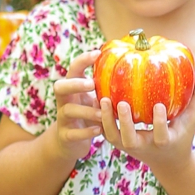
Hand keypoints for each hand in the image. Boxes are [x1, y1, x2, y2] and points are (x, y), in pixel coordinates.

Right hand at [51, 47, 104, 161]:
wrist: (70, 141)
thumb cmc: (88, 114)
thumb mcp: (95, 100)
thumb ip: (105, 89)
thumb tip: (134, 70)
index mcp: (72, 89)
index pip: (73, 70)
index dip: (82, 60)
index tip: (97, 53)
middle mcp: (64, 101)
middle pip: (60, 87)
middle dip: (75, 84)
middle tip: (92, 84)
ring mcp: (62, 119)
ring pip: (68, 111)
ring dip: (86, 111)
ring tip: (103, 114)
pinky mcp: (65, 136)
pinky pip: (72, 133)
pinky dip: (86, 132)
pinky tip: (99, 130)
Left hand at [97, 70, 194, 174]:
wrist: (167, 161)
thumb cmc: (181, 136)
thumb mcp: (191, 120)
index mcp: (164, 143)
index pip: (161, 135)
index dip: (159, 122)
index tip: (159, 106)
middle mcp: (144, 147)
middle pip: (130, 140)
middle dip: (125, 123)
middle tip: (122, 103)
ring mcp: (129, 147)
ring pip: (113, 137)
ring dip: (107, 120)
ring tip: (103, 99)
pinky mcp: (119, 143)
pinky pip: (106, 132)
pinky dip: (100, 118)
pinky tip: (96, 99)